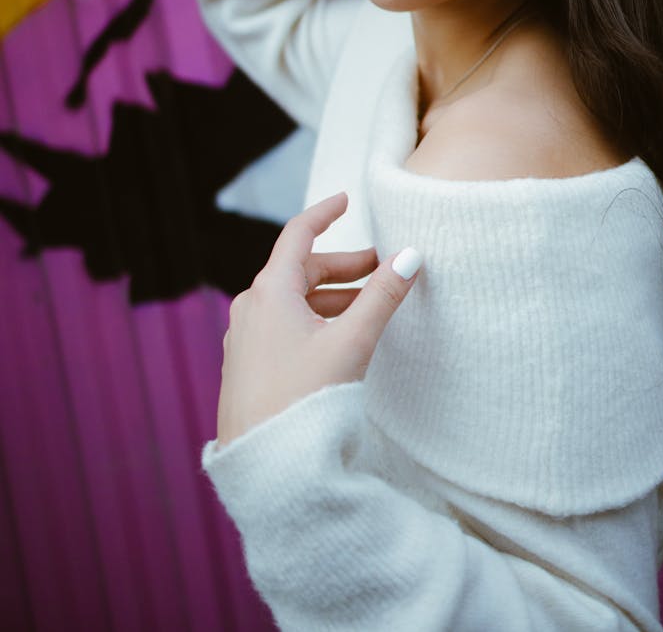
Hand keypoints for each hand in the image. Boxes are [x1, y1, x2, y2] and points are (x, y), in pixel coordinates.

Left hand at [216, 191, 422, 445]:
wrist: (264, 466)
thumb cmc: (305, 398)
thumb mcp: (352, 341)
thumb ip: (382, 296)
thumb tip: (411, 256)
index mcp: (270, 291)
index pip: (298, 234)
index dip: (324, 213)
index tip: (345, 201)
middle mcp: (250, 308)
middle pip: (299, 270)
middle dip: (342, 267)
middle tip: (380, 269)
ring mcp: (245, 338)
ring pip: (291, 301)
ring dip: (330, 297)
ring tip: (367, 308)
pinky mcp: (247, 366)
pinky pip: (282, 326)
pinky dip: (313, 319)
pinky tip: (336, 339)